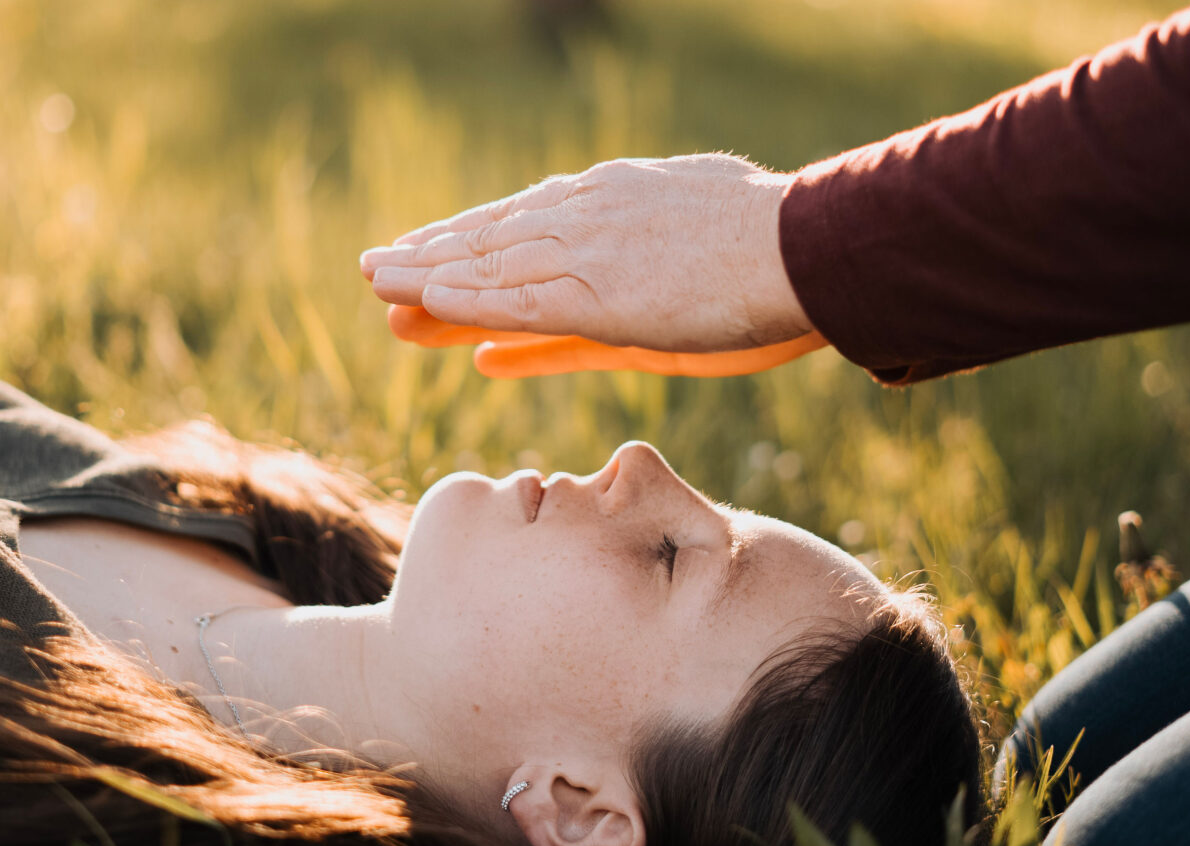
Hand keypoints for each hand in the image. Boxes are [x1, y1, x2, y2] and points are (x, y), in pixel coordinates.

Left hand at [360, 154, 819, 372]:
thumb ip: (670, 245)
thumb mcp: (706, 235)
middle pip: (497, 238)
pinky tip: (422, 299)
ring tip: (379, 280)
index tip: (436, 246)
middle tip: (379, 265)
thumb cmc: (777, 247)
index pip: (530, 218)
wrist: (810, 249)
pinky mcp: (597, 296)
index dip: (478, 235)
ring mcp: (591, 254)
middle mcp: (592, 218)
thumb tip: (652, 260)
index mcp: (620, 199)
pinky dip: (466, 298)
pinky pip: (515, 301)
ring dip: (430, 271)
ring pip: (492, 264)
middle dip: (437, 253)